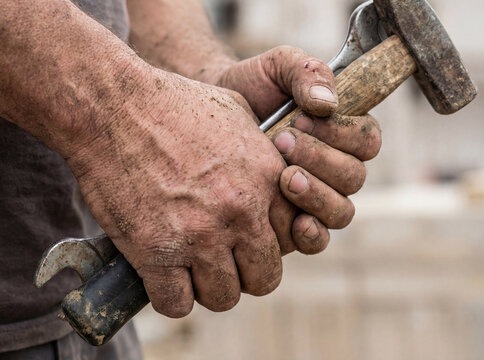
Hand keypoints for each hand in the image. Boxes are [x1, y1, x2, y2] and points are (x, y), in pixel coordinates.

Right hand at [67, 66, 292, 316]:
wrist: (114, 105)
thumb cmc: (175, 105)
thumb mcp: (240, 113)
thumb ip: (266, 152)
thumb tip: (281, 174)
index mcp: (269, 181)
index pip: (293, 241)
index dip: (270, 243)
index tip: (248, 239)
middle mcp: (242, 213)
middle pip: (265, 279)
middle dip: (244, 275)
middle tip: (220, 261)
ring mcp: (201, 235)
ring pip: (224, 297)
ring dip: (207, 288)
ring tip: (189, 268)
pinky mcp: (157, 251)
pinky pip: (176, 303)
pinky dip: (169, 296)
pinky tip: (161, 275)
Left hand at [212, 46, 381, 254]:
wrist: (210, 114)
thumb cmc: (253, 88)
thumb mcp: (278, 66)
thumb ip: (307, 72)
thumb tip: (329, 102)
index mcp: (346, 132)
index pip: (367, 140)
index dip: (340, 133)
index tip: (300, 118)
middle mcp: (339, 168)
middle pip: (354, 177)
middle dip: (320, 160)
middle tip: (282, 142)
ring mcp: (320, 199)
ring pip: (341, 212)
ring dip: (317, 197)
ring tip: (284, 178)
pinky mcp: (296, 223)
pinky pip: (319, 240)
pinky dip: (312, 235)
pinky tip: (295, 224)